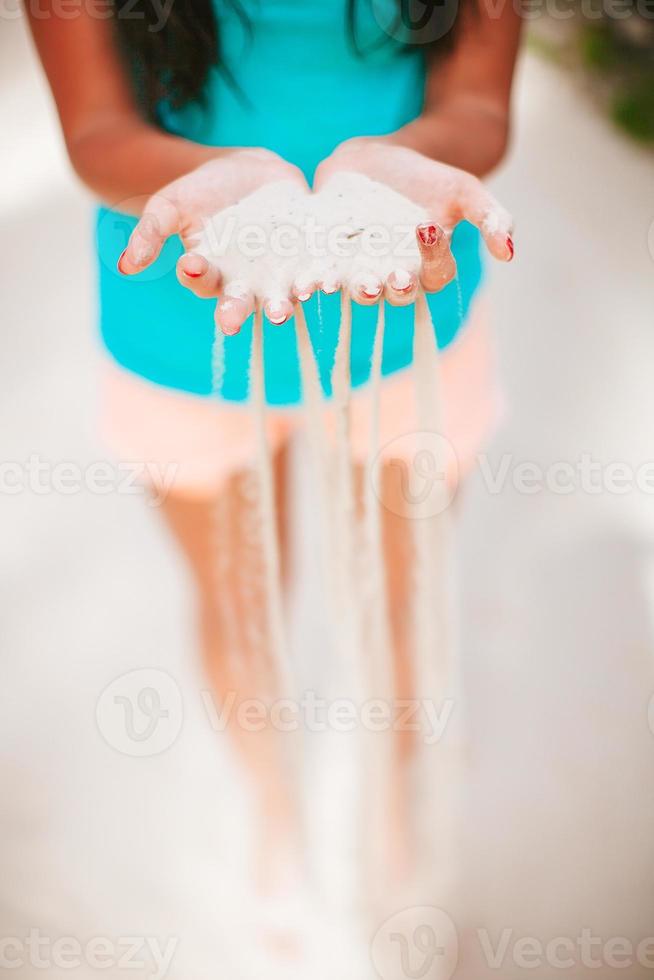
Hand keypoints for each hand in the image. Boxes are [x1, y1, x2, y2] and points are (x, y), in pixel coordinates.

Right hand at [117, 148, 308, 332]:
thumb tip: (124, 266)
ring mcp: (278, 274)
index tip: (191, 265)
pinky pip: (312, 271)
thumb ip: (150, 234)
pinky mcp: (307, 259)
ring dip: (281, 304)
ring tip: (279, 310)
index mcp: (210, 275)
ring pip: (279, 295)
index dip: (196, 276)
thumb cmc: (200, 193)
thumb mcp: (169, 206)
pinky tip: (321, 278)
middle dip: (236, 311)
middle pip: (240, 303)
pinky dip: (317, 276)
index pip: (200, 282)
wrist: (246, 172)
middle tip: (231, 320)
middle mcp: (245, 284)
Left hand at [314, 138, 513, 304]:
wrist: (379, 161)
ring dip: (354, 289)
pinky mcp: (326, 263)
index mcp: (429, 267)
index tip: (429, 228)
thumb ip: (491, 217)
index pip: (437, 273)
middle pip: (396, 293)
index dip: (434, 257)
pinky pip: (322, 276)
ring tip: (350, 280)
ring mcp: (358, 273)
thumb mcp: (463, 189)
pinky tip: (307, 274)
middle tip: (391, 276)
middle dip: (394, 287)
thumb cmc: (428, 179)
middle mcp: (394, 278)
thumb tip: (511, 252)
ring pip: (357, 290)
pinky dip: (314, 278)